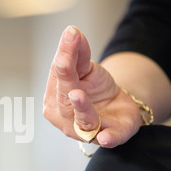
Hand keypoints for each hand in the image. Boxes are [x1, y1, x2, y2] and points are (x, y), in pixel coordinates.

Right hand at [43, 25, 142, 147]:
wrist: (115, 105)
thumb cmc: (93, 88)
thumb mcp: (85, 66)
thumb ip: (78, 52)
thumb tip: (71, 31)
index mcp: (55, 98)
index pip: (58, 77)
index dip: (62, 59)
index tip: (69, 36)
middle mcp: (65, 117)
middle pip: (65, 98)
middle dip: (65, 81)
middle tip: (64, 63)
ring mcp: (86, 130)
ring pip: (82, 121)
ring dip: (81, 109)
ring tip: (78, 94)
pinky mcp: (111, 136)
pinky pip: (109, 138)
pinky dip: (107, 138)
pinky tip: (105, 138)